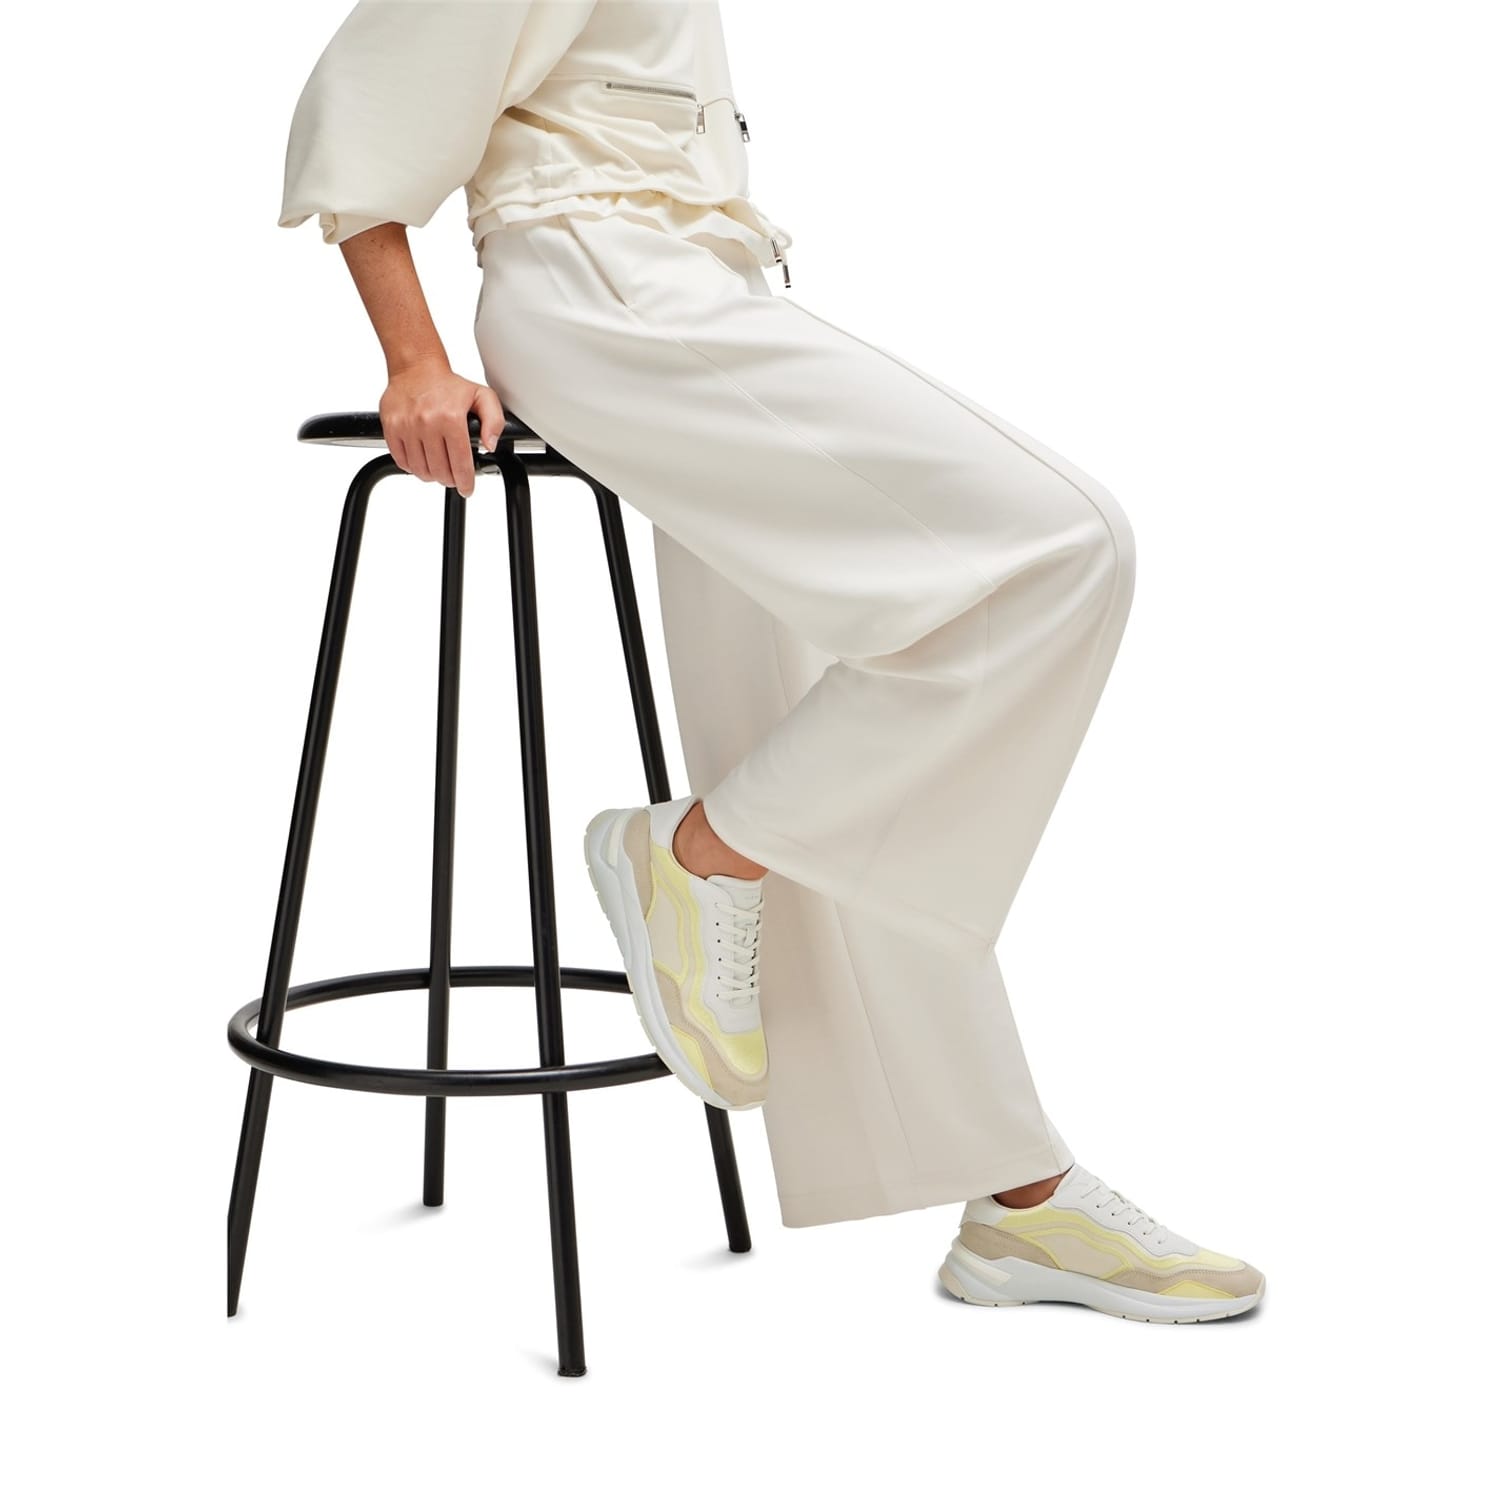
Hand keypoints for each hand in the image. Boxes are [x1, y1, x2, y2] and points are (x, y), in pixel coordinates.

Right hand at [379, 359, 505, 497]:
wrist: (416, 367)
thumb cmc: (449, 385)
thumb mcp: (482, 397)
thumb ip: (494, 421)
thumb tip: (489, 445)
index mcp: (451, 418)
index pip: (460, 463)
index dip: (465, 482)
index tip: (467, 488)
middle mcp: (427, 423)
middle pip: (440, 471)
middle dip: (450, 480)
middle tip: (454, 477)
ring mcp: (407, 426)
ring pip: (420, 470)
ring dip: (432, 475)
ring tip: (439, 468)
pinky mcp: (391, 428)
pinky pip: (402, 461)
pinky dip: (413, 467)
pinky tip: (422, 461)